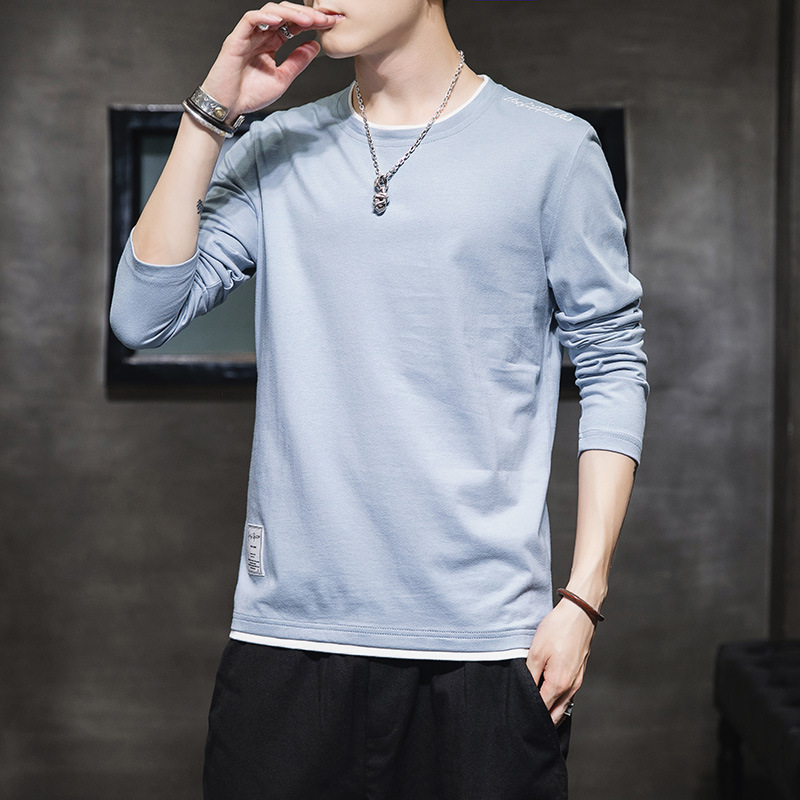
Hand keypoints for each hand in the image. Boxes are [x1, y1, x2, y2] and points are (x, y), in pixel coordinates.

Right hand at [200, 2, 341, 117]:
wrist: (228, 107)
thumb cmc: (249, 94)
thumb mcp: (282, 78)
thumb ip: (297, 62)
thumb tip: (315, 45)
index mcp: (271, 43)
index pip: (294, 26)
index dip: (312, 22)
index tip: (330, 24)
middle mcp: (261, 35)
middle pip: (285, 14)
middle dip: (306, 14)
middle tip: (325, 18)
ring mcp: (248, 35)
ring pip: (270, 11)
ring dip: (290, 13)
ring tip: (308, 19)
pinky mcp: (236, 38)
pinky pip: (250, 19)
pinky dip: (265, 17)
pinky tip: (280, 20)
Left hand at [525, 597, 596, 725]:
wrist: (579, 614)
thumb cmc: (558, 630)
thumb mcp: (536, 652)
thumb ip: (530, 676)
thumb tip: (524, 692)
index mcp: (558, 684)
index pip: (542, 711)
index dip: (529, 715)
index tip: (518, 715)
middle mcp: (571, 687)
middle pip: (555, 714)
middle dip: (541, 719)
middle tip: (525, 716)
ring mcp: (577, 681)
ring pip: (562, 705)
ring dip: (550, 709)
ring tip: (534, 705)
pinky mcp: (579, 674)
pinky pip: (567, 695)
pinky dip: (557, 699)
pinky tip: (546, 691)